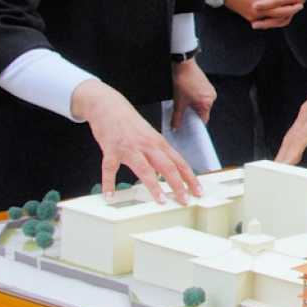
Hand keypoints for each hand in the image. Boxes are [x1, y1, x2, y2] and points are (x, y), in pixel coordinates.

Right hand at [70, 79, 201, 203]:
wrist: (109, 106)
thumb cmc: (130, 123)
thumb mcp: (148, 137)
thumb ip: (157, 155)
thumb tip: (163, 176)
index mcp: (158, 143)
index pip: (179, 162)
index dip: (190, 178)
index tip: (198, 191)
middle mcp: (147, 145)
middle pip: (167, 166)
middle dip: (178, 185)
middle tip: (185, 200)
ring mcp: (129, 147)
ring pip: (144, 168)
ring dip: (153, 186)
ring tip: (160, 200)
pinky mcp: (111, 149)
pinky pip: (110, 168)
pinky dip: (109, 183)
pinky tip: (110, 195)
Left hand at [169, 59, 215, 130]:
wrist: (183, 65)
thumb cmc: (182, 81)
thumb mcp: (178, 102)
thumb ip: (176, 117)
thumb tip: (175, 128)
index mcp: (206, 103)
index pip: (203, 120)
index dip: (195, 125)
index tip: (188, 127)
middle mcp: (211, 97)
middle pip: (202, 112)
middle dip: (193, 114)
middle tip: (183, 113)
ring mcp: (210, 90)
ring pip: (202, 104)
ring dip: (194, 105)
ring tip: (184, 102)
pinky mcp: (207, 85)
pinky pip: (202, 96)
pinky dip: (195, 98)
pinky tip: (187, 95)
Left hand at [257, 0, 306, 24]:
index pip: (277, 1)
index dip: (265, 4)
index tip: (254, 5)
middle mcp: (294, 4)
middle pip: (278, 14)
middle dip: (265, 17)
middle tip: (252, 19)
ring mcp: (294, 9)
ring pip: (281, 20)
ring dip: (269, 24)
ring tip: (255, 25)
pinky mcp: (292, 11)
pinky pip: (284, 20)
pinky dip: (275, 23)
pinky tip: (264, 24)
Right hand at [276, 59, 306, 167]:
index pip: (301, 139)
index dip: (291, 153)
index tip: (284, 165)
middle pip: (291, 137)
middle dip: (282, 155)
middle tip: (275, 172)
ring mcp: (305, 110)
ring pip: (291, 132)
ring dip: (284, 149)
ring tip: (279, 165)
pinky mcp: (306, 109)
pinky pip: (295, 127)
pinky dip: (290, 140)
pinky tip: (288, 149)